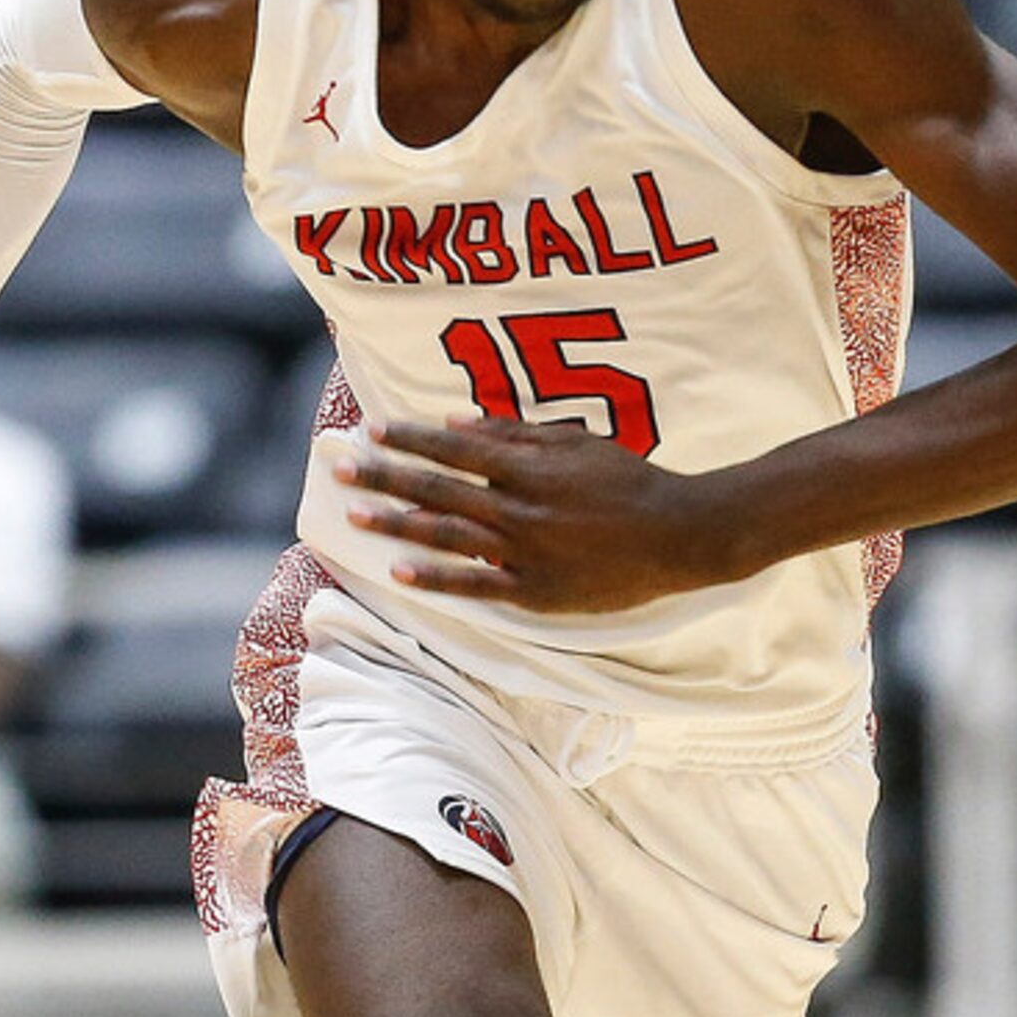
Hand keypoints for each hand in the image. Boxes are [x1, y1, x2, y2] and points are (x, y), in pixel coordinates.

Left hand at [333, 414, 738, 613]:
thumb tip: (455, 424)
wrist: (677, 536)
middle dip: (384, 477)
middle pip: (437, 490)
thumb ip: (513, 434)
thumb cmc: (628, 481)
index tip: (370, 430)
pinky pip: (474, 584)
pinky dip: (434, 577)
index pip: (454, 449)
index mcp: (529, 468)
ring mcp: (524, 553)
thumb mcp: (575, 444)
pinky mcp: (534, 592)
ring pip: (446, 535)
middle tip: (340, 467)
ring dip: (395, 523)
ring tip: (353, 513)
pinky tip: (398, 569)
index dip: (409, 439)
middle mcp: (518, 509)